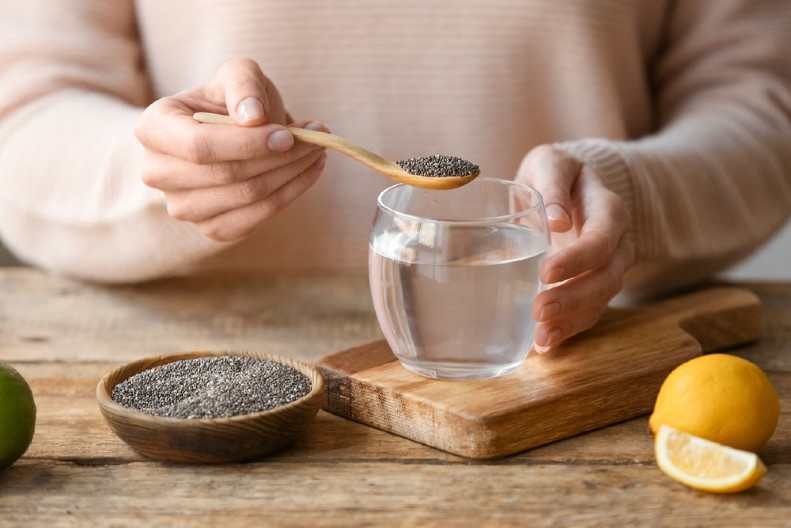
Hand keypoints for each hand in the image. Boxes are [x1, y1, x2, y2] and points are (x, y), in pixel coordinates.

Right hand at [134, 57, 326, 240]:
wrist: (231, 134)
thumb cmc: (232, 101)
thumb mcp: (238, 75)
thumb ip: (244, 85)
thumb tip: (254, 116)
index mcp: (153, 128)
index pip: (199, 146)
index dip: (247, 143)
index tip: (288, 135)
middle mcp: (157, 172)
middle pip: (227, 174)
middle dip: (280, 157)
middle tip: (317, 140)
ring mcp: (182, 206)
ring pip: (247, 197)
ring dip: (292, 174)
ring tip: (316, 151)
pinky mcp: (211, 229)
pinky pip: (257, 218)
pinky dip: (291, 194)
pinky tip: (307, 172)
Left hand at [516, 145, 634, 352]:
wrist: (562, 186)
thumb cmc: (553, 172)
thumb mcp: (550, 163)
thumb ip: (552, 184)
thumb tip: (556, 220)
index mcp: (609, 211)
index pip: (601, 240)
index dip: (578, 259)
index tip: (546, 273)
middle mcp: (617, 244)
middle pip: (606, 278)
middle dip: (574, 298)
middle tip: (538, 311)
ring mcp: (608, 269)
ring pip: (599, 301)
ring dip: (570, 322)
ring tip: (541, 338)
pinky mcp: (592, 287)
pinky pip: (586, 313)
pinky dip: (566, 330)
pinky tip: (544, 345)